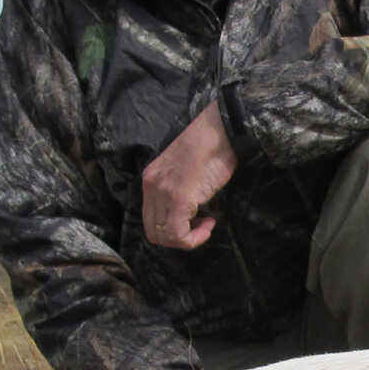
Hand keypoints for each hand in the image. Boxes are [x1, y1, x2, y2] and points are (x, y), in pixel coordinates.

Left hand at [141, 102, 236, 248]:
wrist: (218, 131)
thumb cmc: (208, 147)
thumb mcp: (183, 170)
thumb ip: (177, 189)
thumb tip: (188, 210)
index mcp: (150, 180)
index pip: (150, 218)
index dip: (171, 227)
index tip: (194, 218)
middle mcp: (151, 188)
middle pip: (153, 232)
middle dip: (178, 237)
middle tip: (200, 225)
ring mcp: (163, 194)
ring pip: (164, 237)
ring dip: (188, 238)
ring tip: (206, 224)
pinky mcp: (179, 199)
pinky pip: (178, 234)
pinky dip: (195, 238)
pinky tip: (210, 223)